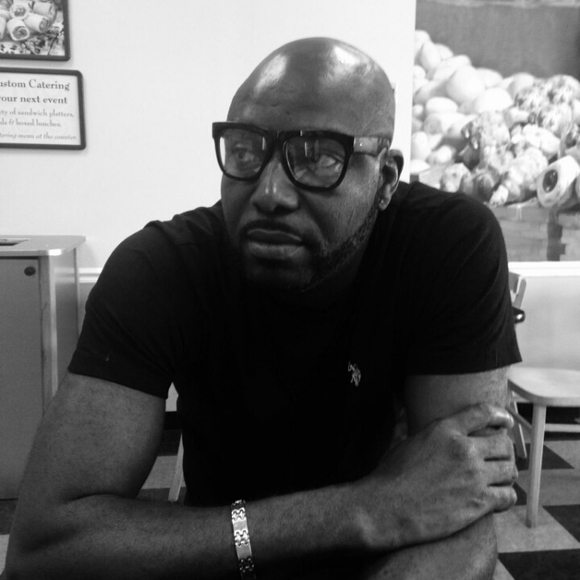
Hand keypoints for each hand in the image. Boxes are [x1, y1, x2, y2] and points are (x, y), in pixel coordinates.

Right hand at [350, 403, 516, 550]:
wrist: (388, 507)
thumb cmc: (390, 475)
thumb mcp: (400, 441)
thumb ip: (405, 421)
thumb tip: (399, 405)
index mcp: (445, 430)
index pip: (483, 413)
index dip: (500, 415)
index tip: (506, 421)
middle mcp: (463, 449)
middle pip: (503, 443)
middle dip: (505, 450)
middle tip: (500, 457)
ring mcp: (473, 476)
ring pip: (509, 470)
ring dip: (506, 474)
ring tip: (501, 479)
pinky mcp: (479, 502)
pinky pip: (508, 496)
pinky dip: (507, 497)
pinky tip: (499, 499)